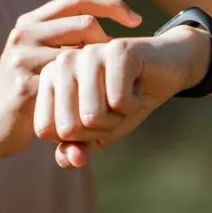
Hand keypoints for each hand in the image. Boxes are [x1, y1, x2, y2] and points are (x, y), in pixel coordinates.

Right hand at [0, 0, 143, 159]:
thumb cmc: (23, 93)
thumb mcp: (37, 58)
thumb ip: (61, 39)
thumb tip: (102, 23)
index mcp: (29, 22)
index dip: (112, 4)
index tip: (137, 20)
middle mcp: (23, 34)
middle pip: (86, 23)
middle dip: (109, 45)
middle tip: (115, 70)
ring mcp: (22, 58)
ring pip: (83, 53)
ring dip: (101, 71)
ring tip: (105, 89)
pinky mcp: (26, 86)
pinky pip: (73, 82)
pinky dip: (90, 93)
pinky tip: (93, 106)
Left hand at [33, 24, 210, 168]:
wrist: (165, 71)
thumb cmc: (123, 101)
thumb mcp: (97, 133)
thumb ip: (75, 151)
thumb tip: (71, 161)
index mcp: (48, 79)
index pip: (46, 130)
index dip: (77, 136)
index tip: (93, 117)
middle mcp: (62, 62)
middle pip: (68, 127)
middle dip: (98, 129)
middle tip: (113, 107)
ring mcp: (88, 53)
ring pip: (92, 117)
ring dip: (117, 118)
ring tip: (125, 96)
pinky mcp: (117, 50)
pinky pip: (119, 102)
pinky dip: (134, 104)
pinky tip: (137, 86)